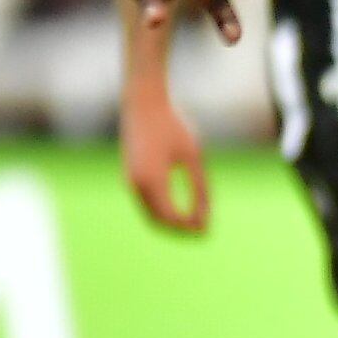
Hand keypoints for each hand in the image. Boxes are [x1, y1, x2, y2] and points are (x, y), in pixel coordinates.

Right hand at [118, 80, 208, 234]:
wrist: (143, 106)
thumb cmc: (173, 127)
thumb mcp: (193, 157)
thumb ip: (200, 186)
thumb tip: (206, 215)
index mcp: (152, 179)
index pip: (170, 216)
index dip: (189, 226)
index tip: (208, 229)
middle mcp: (136, 184)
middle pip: (158, 220)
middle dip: (180, 229)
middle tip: (203, 231)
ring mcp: (129, 181)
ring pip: (149, 214)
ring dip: (171, 222)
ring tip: (196, 222)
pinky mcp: (130, 176)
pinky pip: (145, 204)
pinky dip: (162, 212)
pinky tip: (181, 209)